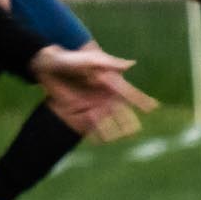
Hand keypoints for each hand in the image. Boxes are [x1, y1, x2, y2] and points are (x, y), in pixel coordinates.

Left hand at [28, 45, 157, 142]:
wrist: (47, 66)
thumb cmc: (70, 59)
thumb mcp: (88, 60)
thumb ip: (108, 63)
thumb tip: (130, 64)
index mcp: (109, 81)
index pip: (128, 92)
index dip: (140, 99)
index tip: (153, 107)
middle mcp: (105, 95)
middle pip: (121, 110)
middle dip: (128, 120)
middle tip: (134, 130)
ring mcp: (94, 104)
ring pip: (109, 120)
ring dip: (113, 128)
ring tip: (118, 137)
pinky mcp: (81, 111)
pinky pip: (92, 124)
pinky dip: (97, 132)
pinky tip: (99, 140)